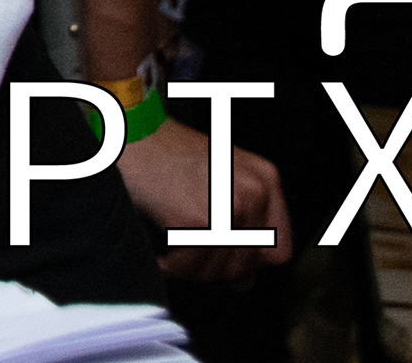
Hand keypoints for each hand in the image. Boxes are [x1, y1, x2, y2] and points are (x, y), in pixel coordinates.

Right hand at [121, 122, 288, 279]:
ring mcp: (228, 207)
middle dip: (215, 268)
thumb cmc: (168, 151)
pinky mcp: (197, 219)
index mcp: (266, 180)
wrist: (132, 132)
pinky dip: (171, 266)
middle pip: (247, 266)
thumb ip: (245, 219)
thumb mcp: (223, 174)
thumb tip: (245, 279)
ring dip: (191, 269)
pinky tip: (162, 253)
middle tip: (190, 254)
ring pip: (218, 272)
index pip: (279, 251)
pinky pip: (189, 267)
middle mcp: (254, 193)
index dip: (251, 261)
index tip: (226, 257)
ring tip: (173, 250)